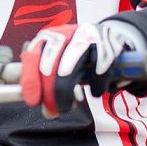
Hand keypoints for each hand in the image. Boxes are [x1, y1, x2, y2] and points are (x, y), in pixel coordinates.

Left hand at [20, 21, 146, 117]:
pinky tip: (95, 92)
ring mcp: (86, 38)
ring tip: (67, 107)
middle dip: (48, 93)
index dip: (30, 80)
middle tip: (51, 111)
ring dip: (65, 94)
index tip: (32, 101)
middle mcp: (65, 34)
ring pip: (69, 69)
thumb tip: (39, 103)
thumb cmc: (83, 54)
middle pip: (49, 66)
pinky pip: (97, 72)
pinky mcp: (106, 45)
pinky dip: (96, 87)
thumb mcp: (61, 58)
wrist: (116, 37)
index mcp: (49, 37)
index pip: (32, 56)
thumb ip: (46, 76)